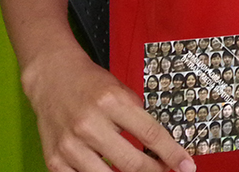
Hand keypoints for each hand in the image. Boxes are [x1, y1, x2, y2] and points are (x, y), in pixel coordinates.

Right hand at [22, 47, 194, 171]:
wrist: (52, 77)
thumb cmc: (90, 83)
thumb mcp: (121, 91)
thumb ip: (138, 118)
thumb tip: (162, 148)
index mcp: (111, 102)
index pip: (150, 134)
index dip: (172, 154)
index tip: (186, 165)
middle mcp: (89, 124)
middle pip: (132, 163)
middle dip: (155, 171)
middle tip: (166, 171)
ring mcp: (70, 145)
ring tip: (142, 171)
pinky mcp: (55, 160)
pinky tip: (111, 171)